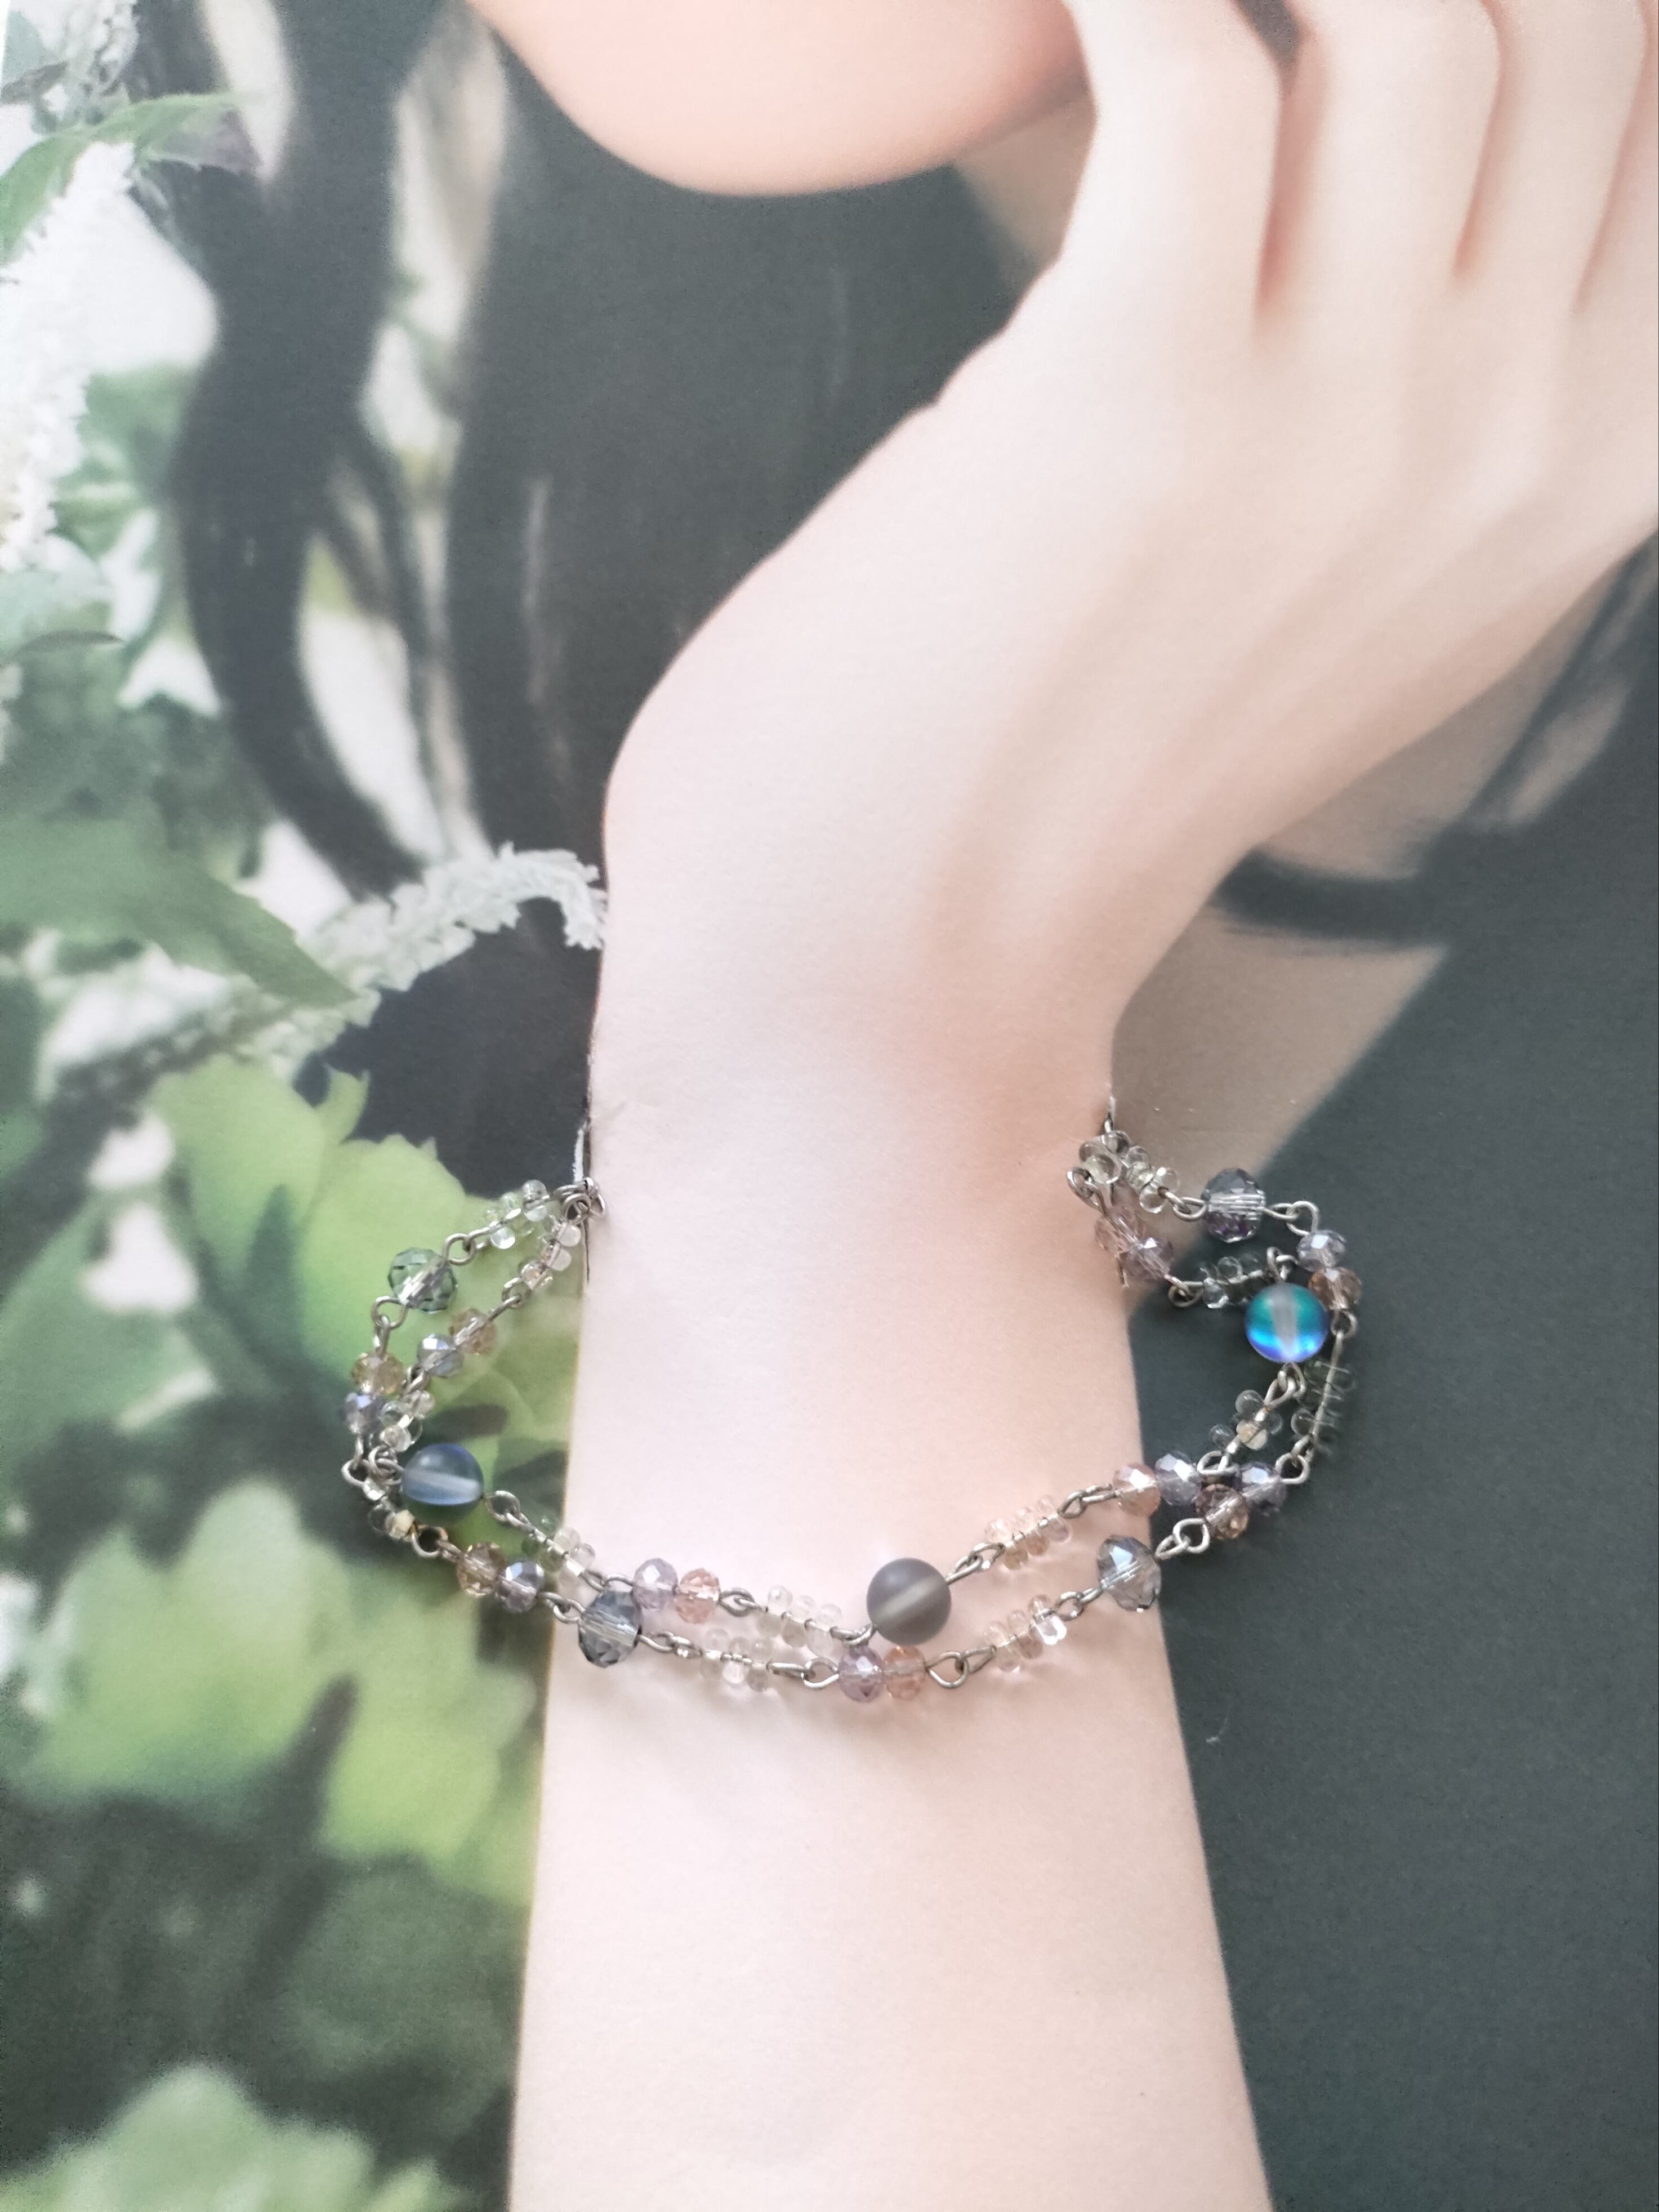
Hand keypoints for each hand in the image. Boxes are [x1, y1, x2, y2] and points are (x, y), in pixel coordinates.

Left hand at [600, 0, 1655, 1131]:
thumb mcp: (1344, 584)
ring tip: (1150, 14)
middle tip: (1262, 14)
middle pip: (1581, 28)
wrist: (902, 967)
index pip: (1658, 121)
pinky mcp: (1143, 399)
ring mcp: (1351, 426)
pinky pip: (1192, 68)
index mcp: (1592, 475)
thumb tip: (1371, 138)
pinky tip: (1059, 11)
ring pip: (1431, 13)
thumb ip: (1434, 390)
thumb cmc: (1075, 761)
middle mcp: (1516, 442)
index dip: (1540, 32)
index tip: (1380, 41)